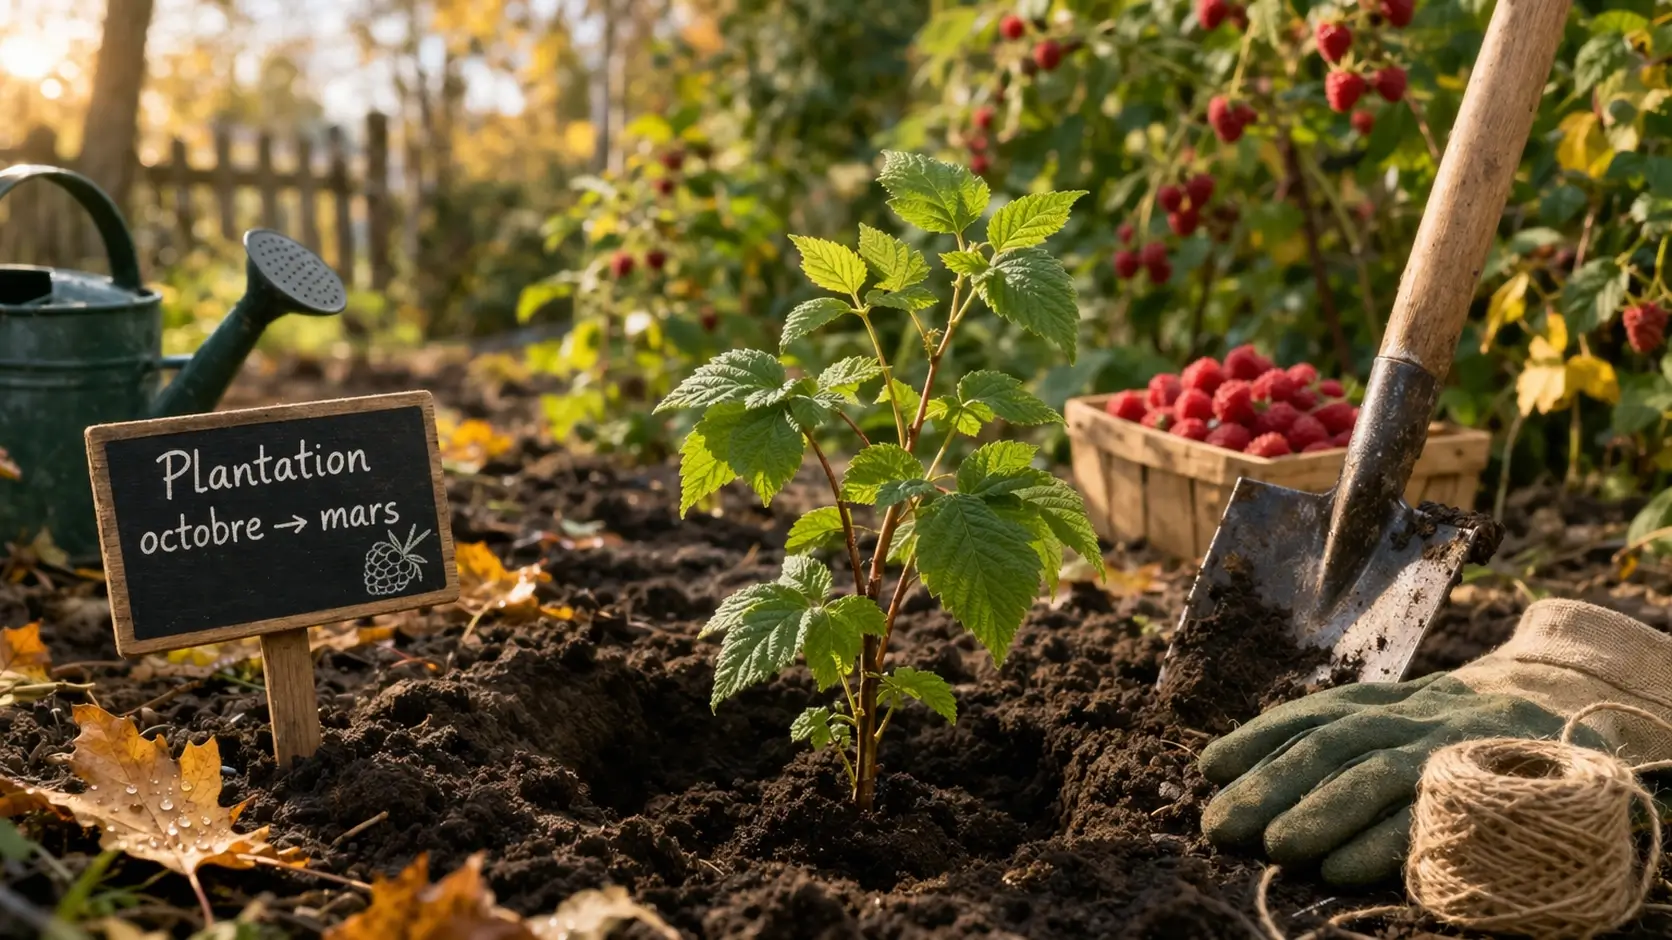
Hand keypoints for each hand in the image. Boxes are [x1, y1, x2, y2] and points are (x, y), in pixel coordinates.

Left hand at [1198, 672, 1601, 884]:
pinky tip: (1338, 869)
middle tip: (1219, 824)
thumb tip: (1223, 768)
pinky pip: (1434, 816)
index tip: (1207, 767)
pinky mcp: (1495, 789)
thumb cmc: (1462, 736)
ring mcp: (1458, 748)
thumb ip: (1331, 738)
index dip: (1258, 737)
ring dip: (1318, 812)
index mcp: (1392, 701)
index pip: (1316, 712)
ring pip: (1377, 773)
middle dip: (1270, 784)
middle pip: (1333, 743)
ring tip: (1272, 848)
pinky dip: (1383, 842)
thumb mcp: (1402, 721)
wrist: (1576, 719)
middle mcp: (1420, 716)